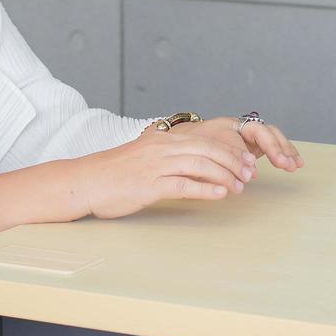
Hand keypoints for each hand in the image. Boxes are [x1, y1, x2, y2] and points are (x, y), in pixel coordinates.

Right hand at [75, 126, 258, 218]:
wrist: (85, 181)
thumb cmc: (114, 174)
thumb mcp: (145, 157)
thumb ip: (169, 157)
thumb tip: (196, 165)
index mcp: (163, 140)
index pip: (206, 140)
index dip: (230, 150)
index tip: (246, 160)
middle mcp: (162, 148)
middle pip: (208, 150)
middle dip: (234, 161)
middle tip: (250, 173)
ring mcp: (156, 166)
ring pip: (200, 165)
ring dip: (225, 176)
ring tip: (240, 186)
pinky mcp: (149, 185)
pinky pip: (184, 185)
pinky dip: (206, 189)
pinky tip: (220, 195)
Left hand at [176, 117, 302, 172]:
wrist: (186, 143)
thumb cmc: (193, 149)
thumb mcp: (203, 155)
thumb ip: (226, 162)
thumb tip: (251, 173)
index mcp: (229, 125)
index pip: (250, 134)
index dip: (261, 150)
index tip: (263, 168)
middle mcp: (242, 127)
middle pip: (265, 132)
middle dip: (276, 148)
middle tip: (285, 164)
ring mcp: (250, 135)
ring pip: (272, 137)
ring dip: (285, 151)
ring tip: (295, 165)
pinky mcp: (255, 144)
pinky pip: (273, 145)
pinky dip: (285, 153)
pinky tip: (296, 163)